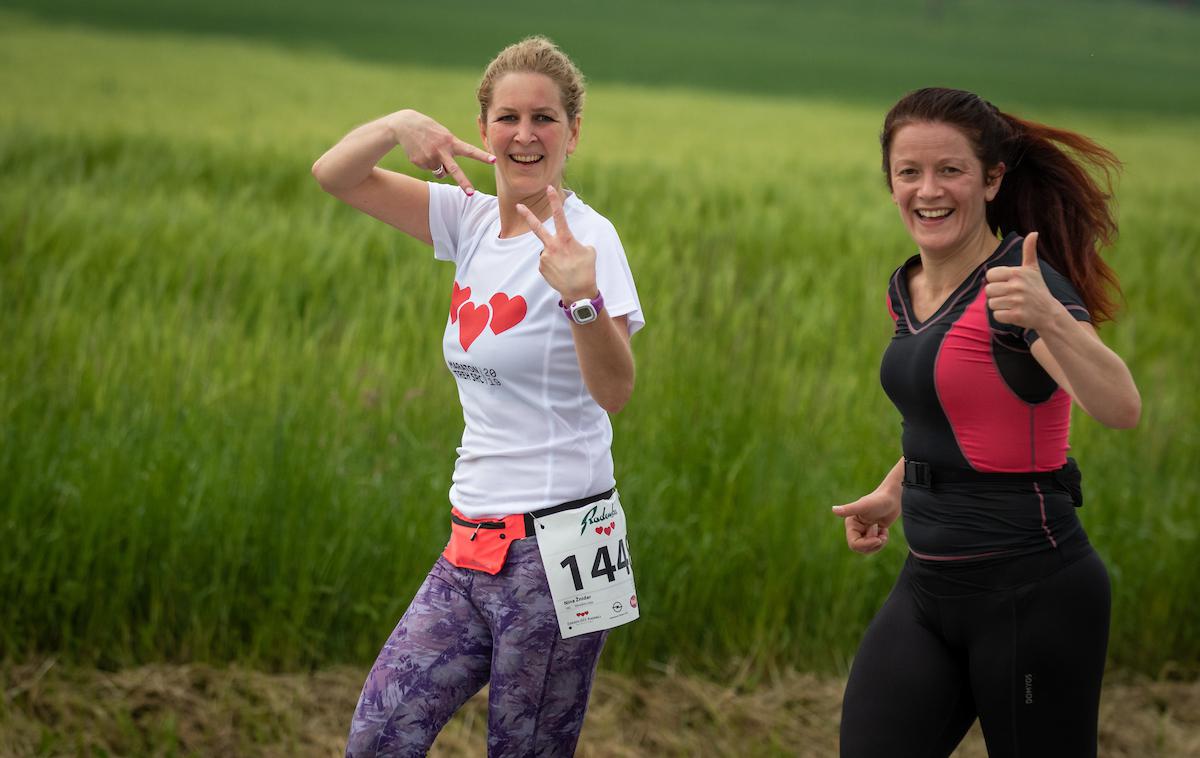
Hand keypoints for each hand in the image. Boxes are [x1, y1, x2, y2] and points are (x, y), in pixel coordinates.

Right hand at [389, 110, 494, 194]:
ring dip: (438, 165)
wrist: (405, 125)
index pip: (470, 151)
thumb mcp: (443, 135)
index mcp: (451, 142)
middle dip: (464, 183)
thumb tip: (445, 174)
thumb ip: (450, 152)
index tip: (494, 161)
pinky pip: (429, 169)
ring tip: (430, 150)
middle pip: (455, 171)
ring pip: (440, 172)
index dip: (482, 156)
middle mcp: (441, 151)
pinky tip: (421, 152)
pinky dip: (426, 163)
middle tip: (471, 194)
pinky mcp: (419, 163)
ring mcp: (430, 158)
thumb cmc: (430, 130)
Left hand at [516, 186, 597, 301]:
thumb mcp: (589, 252)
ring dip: (556, 256)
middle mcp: (552, 246)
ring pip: (548, 250)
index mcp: (566, 239)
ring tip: (566, 267)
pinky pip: (546, 261)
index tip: (548, 188)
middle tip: (518, 205)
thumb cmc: (587, 270)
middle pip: (537, 227)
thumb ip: (577, 244)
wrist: (579, 292)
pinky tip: (561, 272)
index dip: (554, 201)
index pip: (559, 216)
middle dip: (527, 215)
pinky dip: (553, 265)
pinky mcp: (541, 267)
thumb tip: (569, 246)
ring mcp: (545, 257)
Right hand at [832, 488, 900, 554]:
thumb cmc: (878, 500)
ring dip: (879, 543)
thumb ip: (848, 509)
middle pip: (861, 548)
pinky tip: (885, 530)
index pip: (854, 544)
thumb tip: (833, 510)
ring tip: (884, 533)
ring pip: (868, 548)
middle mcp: (856, 529)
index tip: (878, 539)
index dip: (866, 544)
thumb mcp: (864, 506)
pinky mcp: (873, 532)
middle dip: (873, 544)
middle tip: (881, 535)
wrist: (892, 498)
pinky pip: (875, 545)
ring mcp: (865, 531)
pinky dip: (882, 540)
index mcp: (851, 524)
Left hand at [984, 232, 1059, 330]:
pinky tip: (1014, 313)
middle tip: (1010, 296)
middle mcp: (1017, 286)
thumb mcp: (1033, 269)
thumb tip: (1033, 233)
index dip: (996, 281)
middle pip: (988, 290)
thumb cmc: (1037, 289)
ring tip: (1013, 304)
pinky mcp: (1016, 316)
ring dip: (999, 306)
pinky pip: (996, 316)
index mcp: (1017, 273)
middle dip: (996, 294)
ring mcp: (1017, 301)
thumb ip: (1029, 251)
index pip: (990, 275)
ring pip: (991, 303)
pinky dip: (1002, 317)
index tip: (1007, 284)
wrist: (1049, 313)